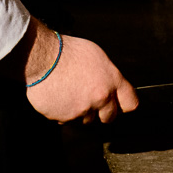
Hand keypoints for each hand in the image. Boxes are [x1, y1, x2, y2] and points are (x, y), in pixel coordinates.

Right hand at [19, 20, 137, 123]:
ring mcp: (83, 110)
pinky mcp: (66, 118)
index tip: (118, 104)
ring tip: (69, 92)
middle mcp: (101, 98)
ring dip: (80, 111)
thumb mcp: (96, 56)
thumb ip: (108, 75)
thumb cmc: (67, 51)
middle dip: (101, 111)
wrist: (41, 57)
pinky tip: (58, 96)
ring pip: (87, 119)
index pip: (131, 103)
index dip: (123, 104)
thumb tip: (113, 87)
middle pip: (110, 117)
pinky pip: (67, 120)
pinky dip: (63, 112)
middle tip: (88, 96)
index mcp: (112, 80)